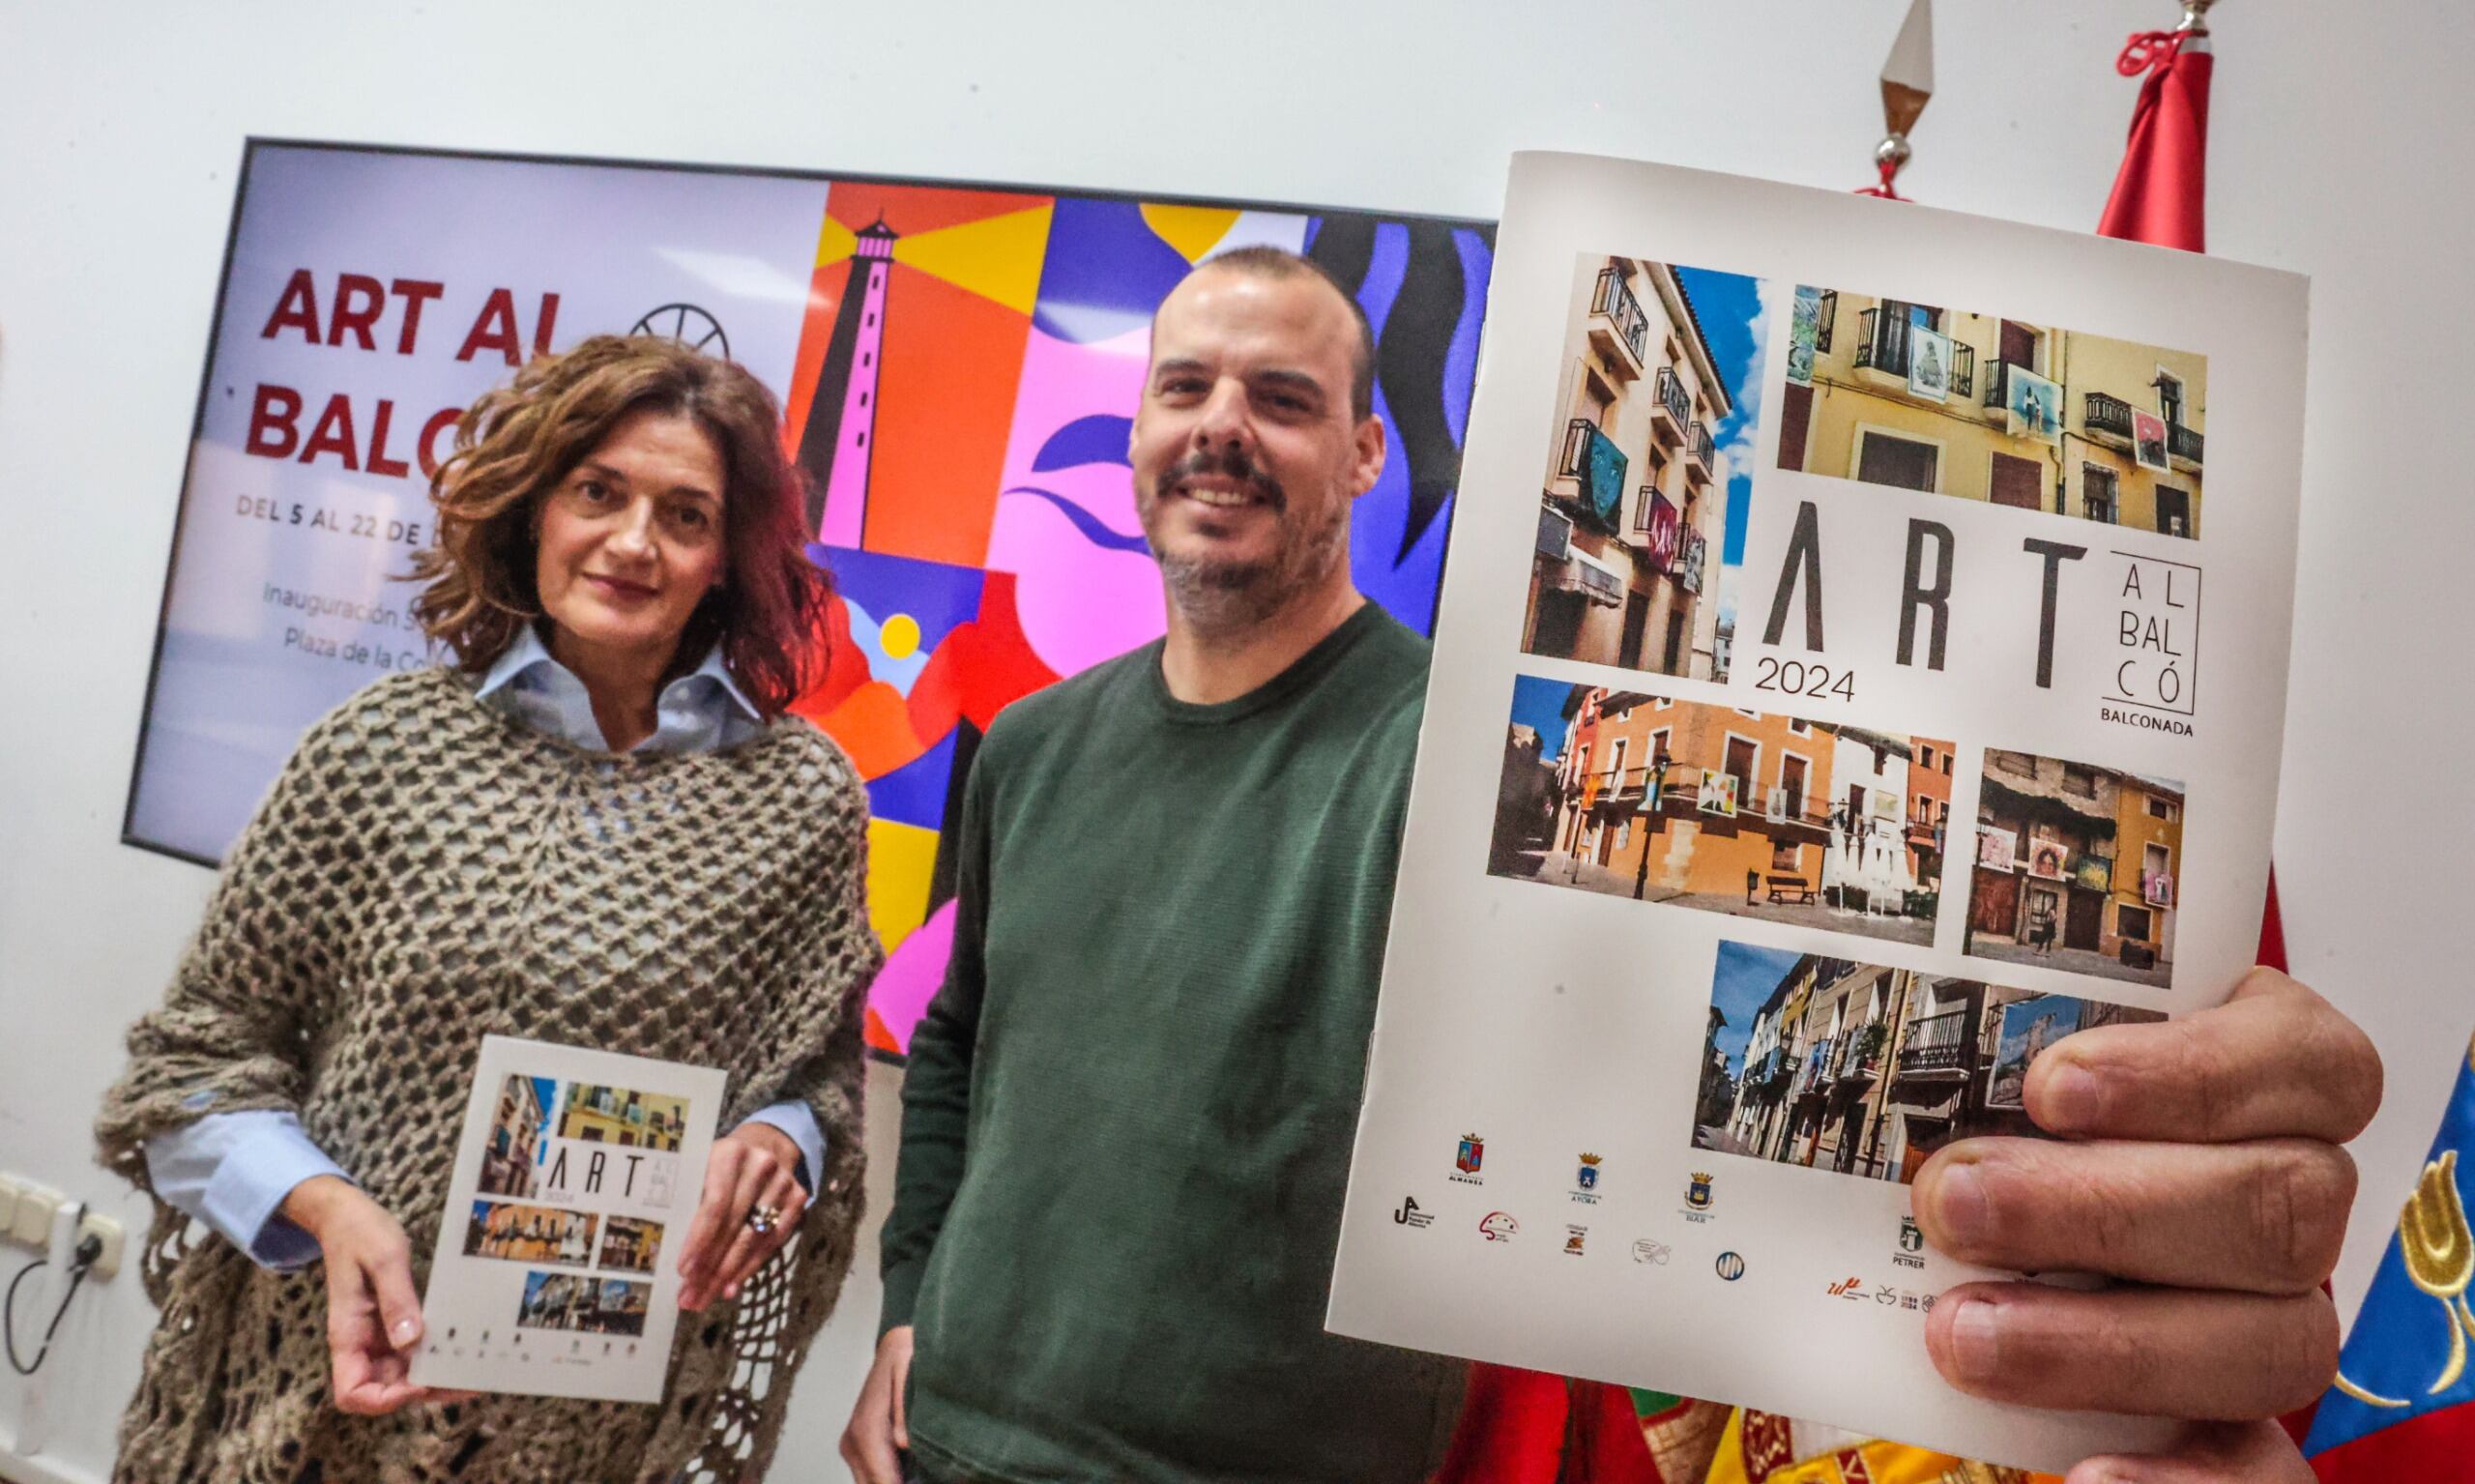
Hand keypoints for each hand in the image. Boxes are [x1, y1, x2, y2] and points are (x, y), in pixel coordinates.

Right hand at [281, 1175, 468, 1415]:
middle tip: (469, 1382)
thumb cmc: (361, 1234)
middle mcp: (360, 1344)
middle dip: (424, 1392)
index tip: (422, 1383)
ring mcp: (376, 1337)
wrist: (347, 1216)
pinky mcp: (391, 1325)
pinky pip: (411, 1351)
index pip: (353, 1392)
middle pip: (384, 1390)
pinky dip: (434, 1355)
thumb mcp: (384, 1259)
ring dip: (435, 1378)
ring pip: (402, 1375)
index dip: (386, 1398)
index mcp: (347, 1334)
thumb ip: (397, 1299)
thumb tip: (410, 1341)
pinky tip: (463, 1348)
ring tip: (475, 1371)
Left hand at [676, 1122, 807, 1311]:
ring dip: (727, 1273)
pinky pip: (773, 1240)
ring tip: (705, 1297)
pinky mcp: (798, 1197)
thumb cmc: (718, 1165)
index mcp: (729, 1152)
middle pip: (733, 1225)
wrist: (764, 1143)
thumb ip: (687, 1200)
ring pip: (753, 1237)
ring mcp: (783, 1181)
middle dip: (709, 1266)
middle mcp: (761, 1164)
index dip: (699, 1239)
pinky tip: (732, 1286)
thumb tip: (660, 1251)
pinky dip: (751, 1266)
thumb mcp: (699, 1169)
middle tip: (689, 1296)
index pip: (715, 1203)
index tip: (682, 1271)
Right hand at [840, 1325, 913, 1483]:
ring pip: (870, 1482)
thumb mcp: (909, 1374)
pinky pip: (872, 1474)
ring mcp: (853, 1445)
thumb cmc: (907, 1357)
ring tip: (924, 1476)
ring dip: (894, 1481)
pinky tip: (913, 1474)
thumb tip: (903, 1443)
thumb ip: (904, 1410)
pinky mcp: (858, 1445)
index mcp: (866, 1429)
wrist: (895, 1345)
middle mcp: (853, 1441)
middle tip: (928, 1479)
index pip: (882, 1480)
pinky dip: (890, 1477)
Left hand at [1909, 967, 2381, 1482]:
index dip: (2194, 1075)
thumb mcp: (1955, 1022)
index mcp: (2257, 1072)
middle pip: (2272, 1206)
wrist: (1945, 1235)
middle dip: (2098, 1207)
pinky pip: (2258, 1471)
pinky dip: (2181, 1481)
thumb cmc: (1966, 1102)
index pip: (2307, 1061)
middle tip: (1951, 1201)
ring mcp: (2270, 1312)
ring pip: (2266, 1337)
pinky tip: (2085, 1479)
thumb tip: (1760, 938)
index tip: (2048, 1086)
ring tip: (1960, 1332)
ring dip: (2106, 1342)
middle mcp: (2285, 1192)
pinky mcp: (2235, 1422)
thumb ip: (1924, 981)